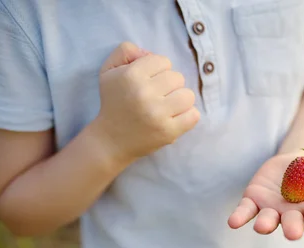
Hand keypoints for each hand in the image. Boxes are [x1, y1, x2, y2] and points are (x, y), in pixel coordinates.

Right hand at [93, 42, 200, 163]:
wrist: (111, 140)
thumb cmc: (114, 102)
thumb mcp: (109, 70)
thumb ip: (126, 51)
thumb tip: (149, 52)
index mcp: (131, 76)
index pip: (163, 61)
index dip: (158, 70)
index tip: (149, 81)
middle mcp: (145, 93)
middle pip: (178, 77)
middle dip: (170, 85)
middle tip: (158, 96)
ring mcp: (158, 114)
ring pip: (188, 95)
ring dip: (180, 99)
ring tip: (168, 106)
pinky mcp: (168, 131)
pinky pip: (194, 115)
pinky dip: (188, 116)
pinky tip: (175, 117)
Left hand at [228, 153, 303, 239]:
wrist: (298, 161)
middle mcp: (291, 215)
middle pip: (292, 222)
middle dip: (293, 227)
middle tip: (294, 233)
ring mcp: (272, 209)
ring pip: (268, 220)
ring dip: (266, 224)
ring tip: (263, 227)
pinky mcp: (254, 200)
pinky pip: (246, 211)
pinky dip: (240, 217)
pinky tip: (234, 222)